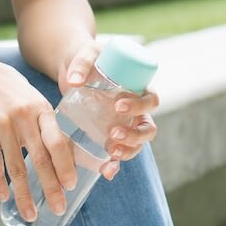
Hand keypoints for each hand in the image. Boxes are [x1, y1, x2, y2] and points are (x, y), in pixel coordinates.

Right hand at [0, 57, 75, 221]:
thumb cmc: (12, 90)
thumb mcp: (34, 100)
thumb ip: (47, 125)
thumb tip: (66, 158)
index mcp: (40, 109)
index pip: (57, 142)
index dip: (65, 166)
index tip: (71, 185)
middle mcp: (22, 118)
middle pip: (39, 160)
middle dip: (50, 188)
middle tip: (58, 208)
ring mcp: (1, 126)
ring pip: (15, 168)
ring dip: (23, 195)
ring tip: (30, 214)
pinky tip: (5, 197)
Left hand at [60, 40, 160, 180]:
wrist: (74, 70)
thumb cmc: (87, 59)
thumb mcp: (85, 53)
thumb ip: (81, 63)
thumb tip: (74, 81)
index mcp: (139, 88)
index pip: (151, 100)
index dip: (140, 107)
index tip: (118, 106)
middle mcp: (136, 110)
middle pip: (148, 128)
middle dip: (135, 134)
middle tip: (114, 132)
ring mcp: (125, 125)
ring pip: (137, 145)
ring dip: (128, 151)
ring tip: (111, 151)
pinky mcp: (110, 137)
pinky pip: (118, 155)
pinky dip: (114, 166)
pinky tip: (106, 172)